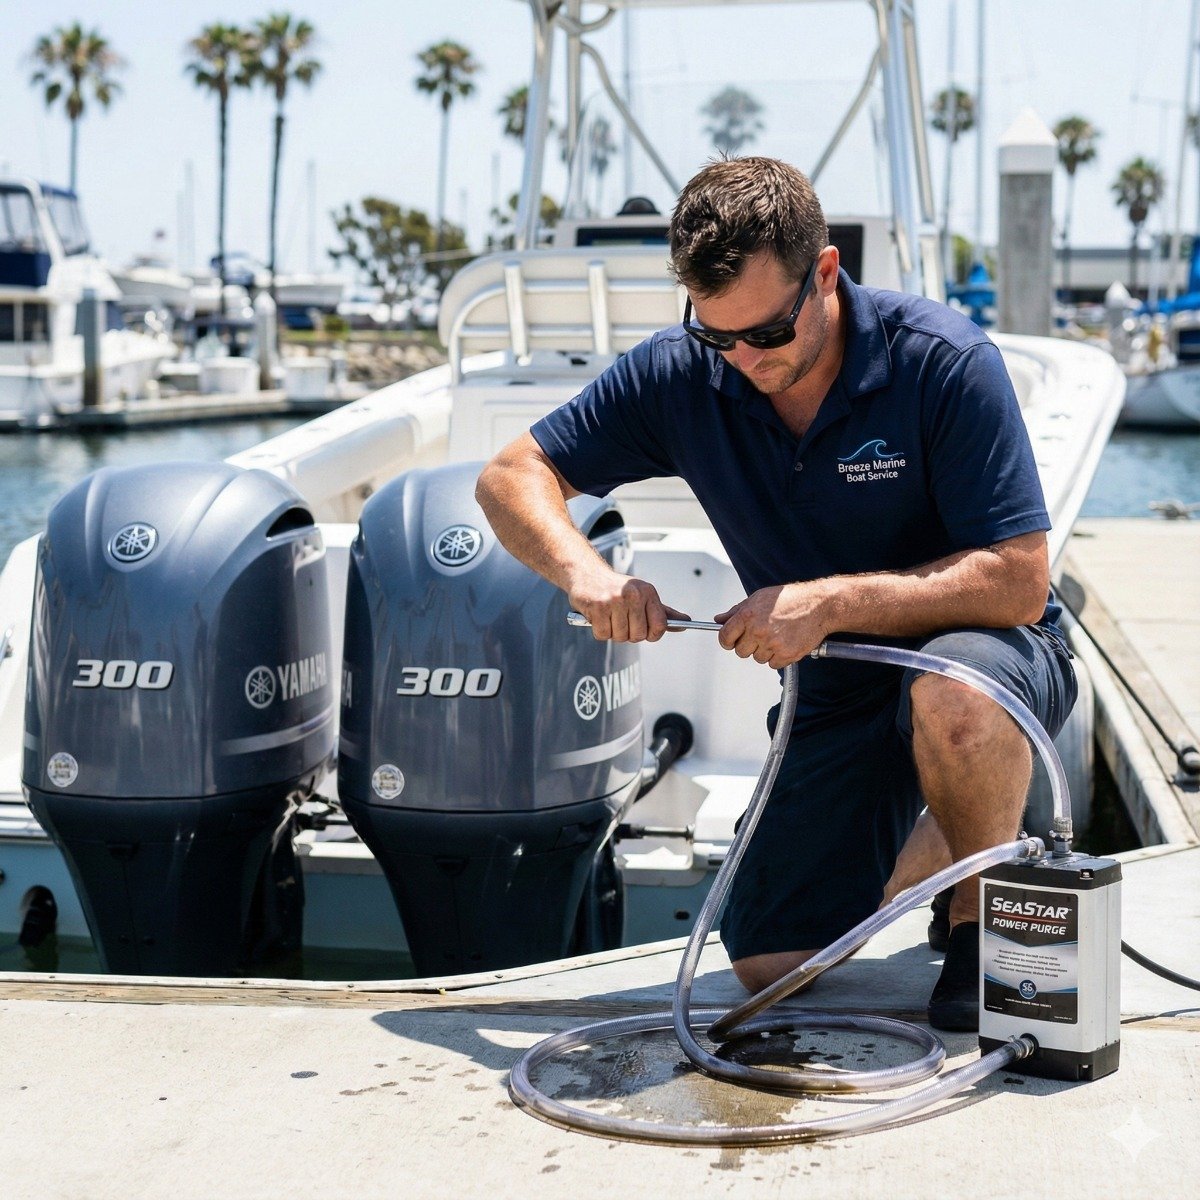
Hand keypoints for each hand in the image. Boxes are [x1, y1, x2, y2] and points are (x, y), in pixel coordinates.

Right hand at [568, 566, 689, 642]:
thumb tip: (685, 622)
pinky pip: (603, 635)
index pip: (660, 626)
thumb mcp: (643, 595)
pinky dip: (600, 631)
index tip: (645, 631)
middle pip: (639, 635)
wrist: (587, 573)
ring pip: (620, 637)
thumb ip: (663, 612)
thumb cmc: (616, 588)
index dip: (652, 634)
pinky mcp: (597, 607)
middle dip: (629, 634)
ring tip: (609, 617)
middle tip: (621, 620)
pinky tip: (599, 617)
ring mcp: (614, 601)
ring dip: (613, 632)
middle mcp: (633, 595)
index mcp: (648, 592)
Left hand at [715, 581, 835, 667]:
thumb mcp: (759, 598)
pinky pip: (773, 664)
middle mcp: (758, 631)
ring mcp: (772, 644)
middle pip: (740, 651)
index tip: (731, 641)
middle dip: (748, 645)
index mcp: (748, 615)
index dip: (727, 641)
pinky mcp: (786, 655)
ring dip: (764, 651)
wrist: (819, 605)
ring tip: (777, 635)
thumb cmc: (791, 599)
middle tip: (760, 635)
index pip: (725, 637)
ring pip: (757, 658)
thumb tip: (719, 619)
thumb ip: (737, 611)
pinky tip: (785, 642)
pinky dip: (778, 657)